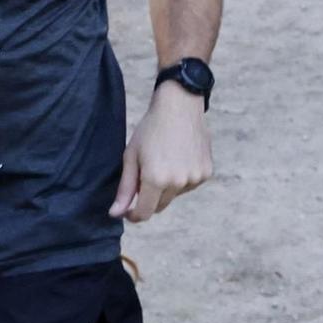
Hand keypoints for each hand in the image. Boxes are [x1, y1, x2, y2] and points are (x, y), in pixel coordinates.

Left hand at [110, 83, 212, 221]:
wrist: (179, 107)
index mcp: (156, 179)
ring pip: (174, 195)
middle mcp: (178, 183)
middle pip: (160, 206)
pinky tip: (178, 158)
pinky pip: (189, 185)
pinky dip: (181, 179)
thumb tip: (115, 213)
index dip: (134, 215)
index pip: (145, 213)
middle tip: (143, 175)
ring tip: (163, 160)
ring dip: (166, 187)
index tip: (127, 211)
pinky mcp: (206, 173)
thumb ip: (125, 188)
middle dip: (149, 198)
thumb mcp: (131, 157)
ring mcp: (195, 179)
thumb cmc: (150, 130)